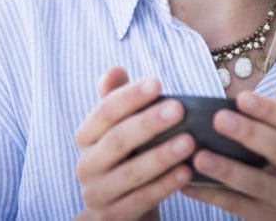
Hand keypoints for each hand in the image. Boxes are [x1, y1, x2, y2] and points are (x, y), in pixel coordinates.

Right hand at [74, 67, 193, 219]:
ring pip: (131, 172)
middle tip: (179, 109)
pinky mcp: (111, 217)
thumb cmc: (125, 159)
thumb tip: (115, 69)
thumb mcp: (119, 129)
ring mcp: (96, 193)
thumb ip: (116, 99)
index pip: (104, 111)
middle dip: (148, 123)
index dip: (130, 96)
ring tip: (190, 141)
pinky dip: (164, 185)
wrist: (120, 211)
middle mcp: (85, 164)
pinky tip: (187, 172)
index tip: (158, 82)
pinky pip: (141, 199)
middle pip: (117, 140)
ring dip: (161, 155)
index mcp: (85, 136)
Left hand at [181, 85, 275, 219]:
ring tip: (199, 157)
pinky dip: (210, 194)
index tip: (242, 97)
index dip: (269, 109)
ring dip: (226, 169)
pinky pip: (235, 206)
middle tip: (219, 118)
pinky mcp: (266, 218)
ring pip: (255, 183)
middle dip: (248, 133)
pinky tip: (187, 183)